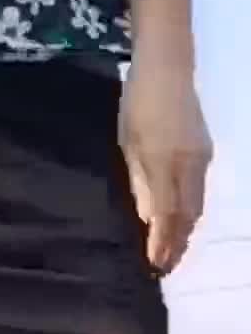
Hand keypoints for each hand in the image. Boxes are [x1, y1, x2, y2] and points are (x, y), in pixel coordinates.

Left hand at [118, 57, 212, 275]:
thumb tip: (147, 215)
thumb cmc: (137, 100)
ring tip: (171, 250)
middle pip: (188, 214)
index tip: (155, 264)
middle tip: (164, 267)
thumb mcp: (127, 140)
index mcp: (162, 159)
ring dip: (185, 229)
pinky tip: (179, 218)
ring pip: (197, 204)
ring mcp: (201, 157)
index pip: (166, 212)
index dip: (162, 242)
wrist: (167, 66)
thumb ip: (139, 179)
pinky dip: (190, 209)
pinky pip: (199, 189)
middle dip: (177, 243)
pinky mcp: (206, 151)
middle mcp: (188, 163)